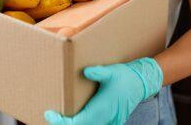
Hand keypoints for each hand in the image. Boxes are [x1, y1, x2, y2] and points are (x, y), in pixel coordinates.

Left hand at [44, 57, 162, 124]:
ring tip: (62, 116)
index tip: (50, 113)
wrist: (141, 83)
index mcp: (102, 109)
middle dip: (65, 124)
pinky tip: (79, 115)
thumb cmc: (125, 77)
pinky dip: (85, 122)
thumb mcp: (111, 71)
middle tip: (52, 115)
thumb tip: (86, 71)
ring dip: (76, 123)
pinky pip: (95, 124)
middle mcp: (105, 119)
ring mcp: (110, 122)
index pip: (77, 123)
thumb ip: (99, 72)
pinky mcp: (113, 121)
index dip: (61, 122)